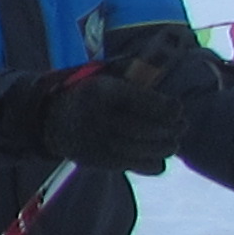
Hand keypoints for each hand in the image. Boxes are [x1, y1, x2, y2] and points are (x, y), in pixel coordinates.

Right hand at [21, 62, 178, 173]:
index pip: (144, 102)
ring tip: (173, 142)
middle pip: (147, 128)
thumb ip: (131, 71)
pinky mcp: (99, 162)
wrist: (50, 120)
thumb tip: (162, 68)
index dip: (169, 108)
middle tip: (182, 127)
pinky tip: (159, 156)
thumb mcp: (102, 75)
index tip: (178, 109)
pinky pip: (134, 165)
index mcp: (101, 91)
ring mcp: (97, 142)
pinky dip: (153, 163)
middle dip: (172, 130)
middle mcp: (98, 118)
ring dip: (165, 147)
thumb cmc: (87, 93)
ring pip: (143, 150)